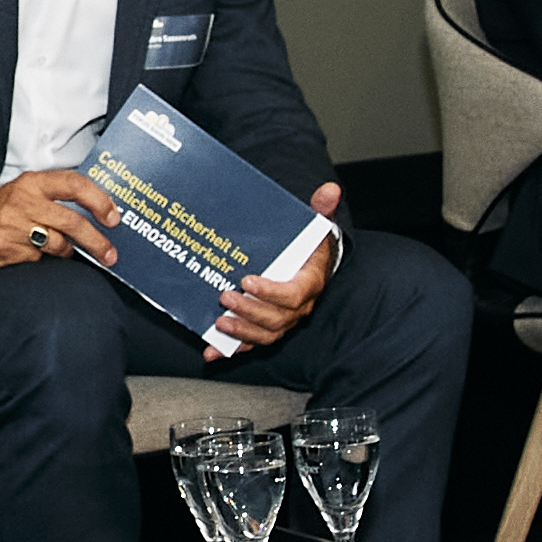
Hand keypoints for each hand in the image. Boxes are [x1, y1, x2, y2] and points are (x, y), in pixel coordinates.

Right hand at [0, 168, 118, 268]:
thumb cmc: (0, 208)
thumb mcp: (27, 191)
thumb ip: (57, 197)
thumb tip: (99, 212)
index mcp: (33, 183)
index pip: (74, 185)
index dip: (99, 201)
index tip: (113, 217)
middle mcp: (23, 202)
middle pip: (72, 223)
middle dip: (97, 242)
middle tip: (110, 254)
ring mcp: (12, 227)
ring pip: (58, 245)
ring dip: (67, 253)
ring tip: (64, 252)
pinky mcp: (4, 250)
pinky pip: (37, 260)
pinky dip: (40, 260)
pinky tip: (29, 253)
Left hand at [205, 183, 343, 359]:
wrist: (312, 266)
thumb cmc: (311, 248)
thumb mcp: (318, 226)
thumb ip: (322, 209)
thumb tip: (330, 190)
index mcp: (308, 284)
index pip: (292, 296)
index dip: (270, 292)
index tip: (248, 280)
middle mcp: (298, 308)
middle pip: (276, 320)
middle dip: (250, 311)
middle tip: (226, 297)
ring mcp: (283, 321)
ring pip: (265, 335)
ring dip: (241, 332)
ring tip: (219, 322)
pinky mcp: (266, 328)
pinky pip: (251, 345)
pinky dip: (231, 351)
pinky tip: (212, 352)